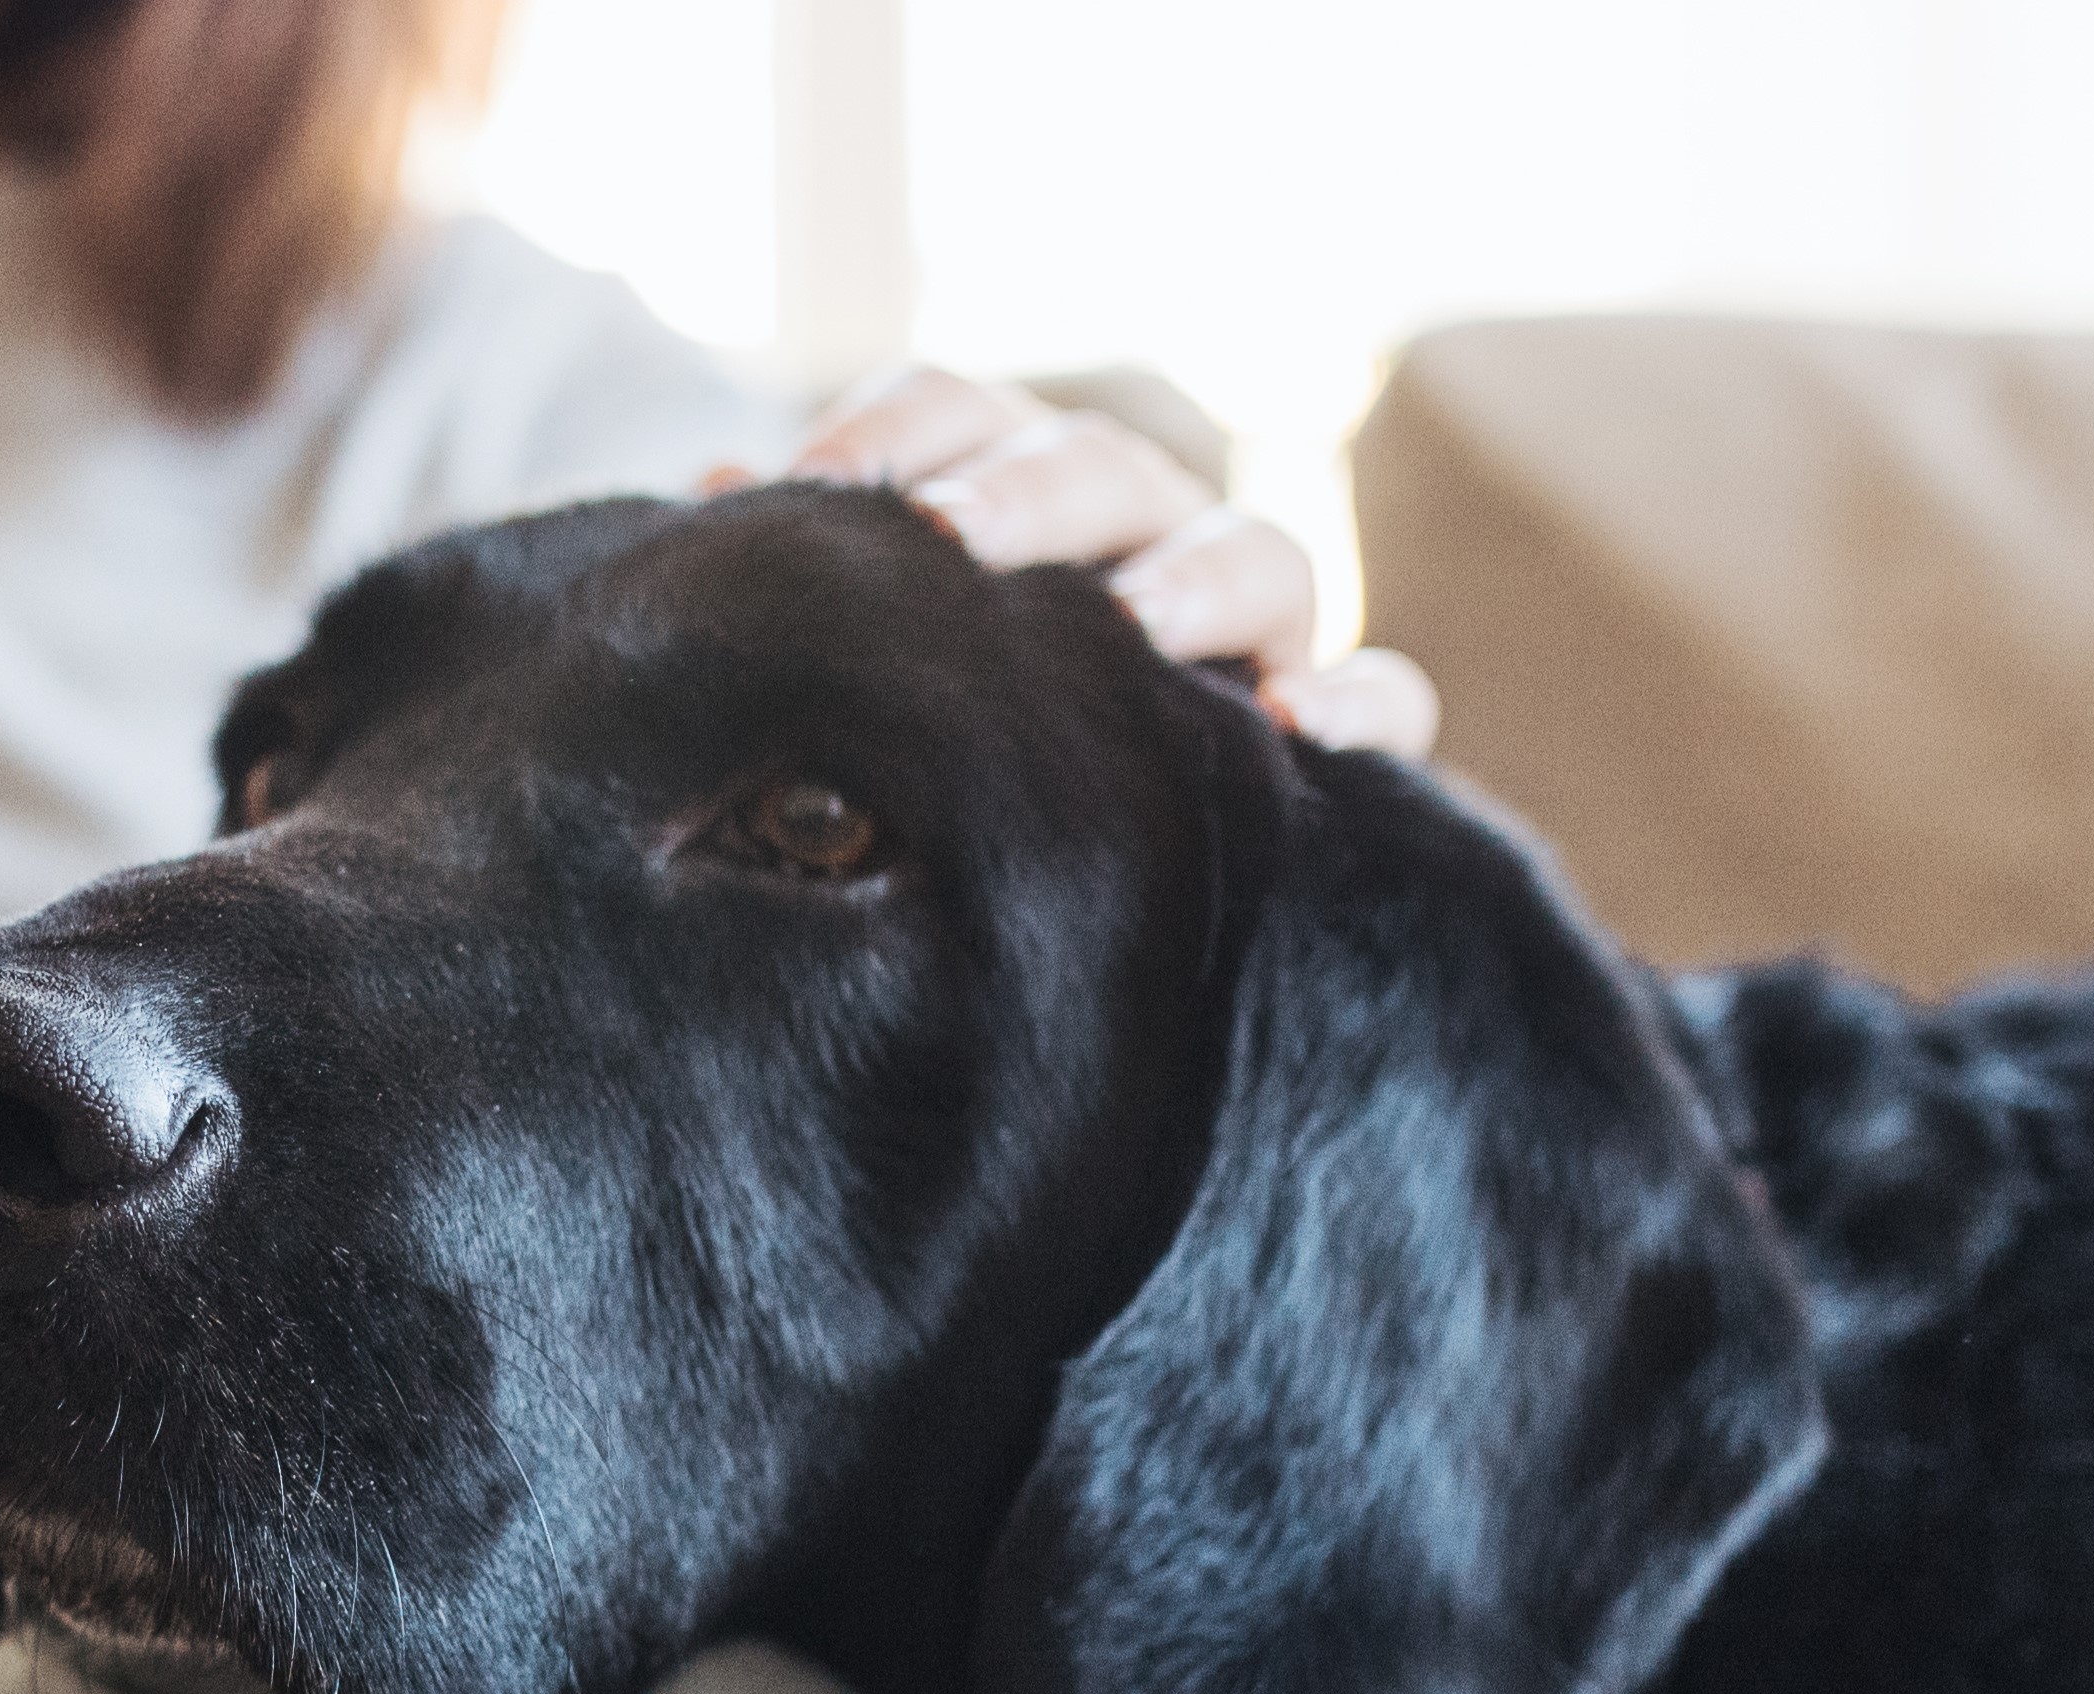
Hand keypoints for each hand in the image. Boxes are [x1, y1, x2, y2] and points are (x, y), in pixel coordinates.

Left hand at [766, 366, 1440, 757]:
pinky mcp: (1326, 722)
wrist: (1055, 882)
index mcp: (1008, 492)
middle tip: (954, 543)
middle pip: (1102, 467)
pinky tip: (1304, 726)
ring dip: (1198, 579)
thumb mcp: (864, 665)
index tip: (810, 486)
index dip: (893, 431)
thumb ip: (812, 585)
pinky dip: (1362, 701)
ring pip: (1259, 554)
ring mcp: (1248, 621)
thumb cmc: (928, 747)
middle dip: (1029, 494)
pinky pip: (1388, 697)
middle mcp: (1136, 530)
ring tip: (1139, 624)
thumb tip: (705, 505)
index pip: (958, 412)